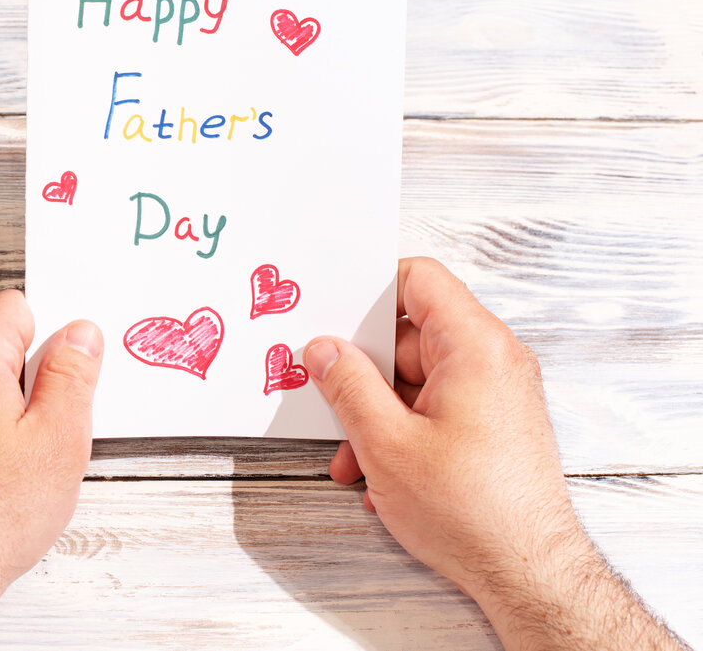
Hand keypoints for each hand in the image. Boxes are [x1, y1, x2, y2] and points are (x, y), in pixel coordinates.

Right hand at [304, 257, 687, 650]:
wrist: (528, 574)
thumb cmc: (473, 512)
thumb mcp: (386, 442)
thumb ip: (347, 384)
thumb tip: (324, 349)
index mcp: (474, 345)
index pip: (419, 279)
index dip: (370, 290)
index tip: (332, 314)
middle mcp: (494, 360)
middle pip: (411, 334)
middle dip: (363, 371)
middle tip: (327, 395)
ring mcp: (496, 394)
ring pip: (418, 378)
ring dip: (377, 412)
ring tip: (353, 457)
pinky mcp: (493, 425)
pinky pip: (436, 407)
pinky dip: (403, 430)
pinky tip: (380, 473)